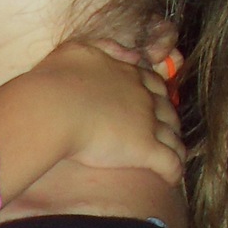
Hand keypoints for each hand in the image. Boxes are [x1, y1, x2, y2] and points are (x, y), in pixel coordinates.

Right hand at [32, 41, 184, 183]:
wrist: (51, 109)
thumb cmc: (56, 80)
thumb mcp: (77, 51)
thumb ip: (104, 47)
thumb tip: (128, 54)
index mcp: (128, 74)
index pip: (153, 84)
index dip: (157, 95)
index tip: (154, 103)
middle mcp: (143, 98)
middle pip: (168, 110)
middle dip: (170, 121)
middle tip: (166, 132)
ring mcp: (147, 124)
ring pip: (173, 137)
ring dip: (175, 147)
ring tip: (173, 157)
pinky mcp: (145, 150)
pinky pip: (170, 163)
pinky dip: (175, 171)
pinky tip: (172, 180)